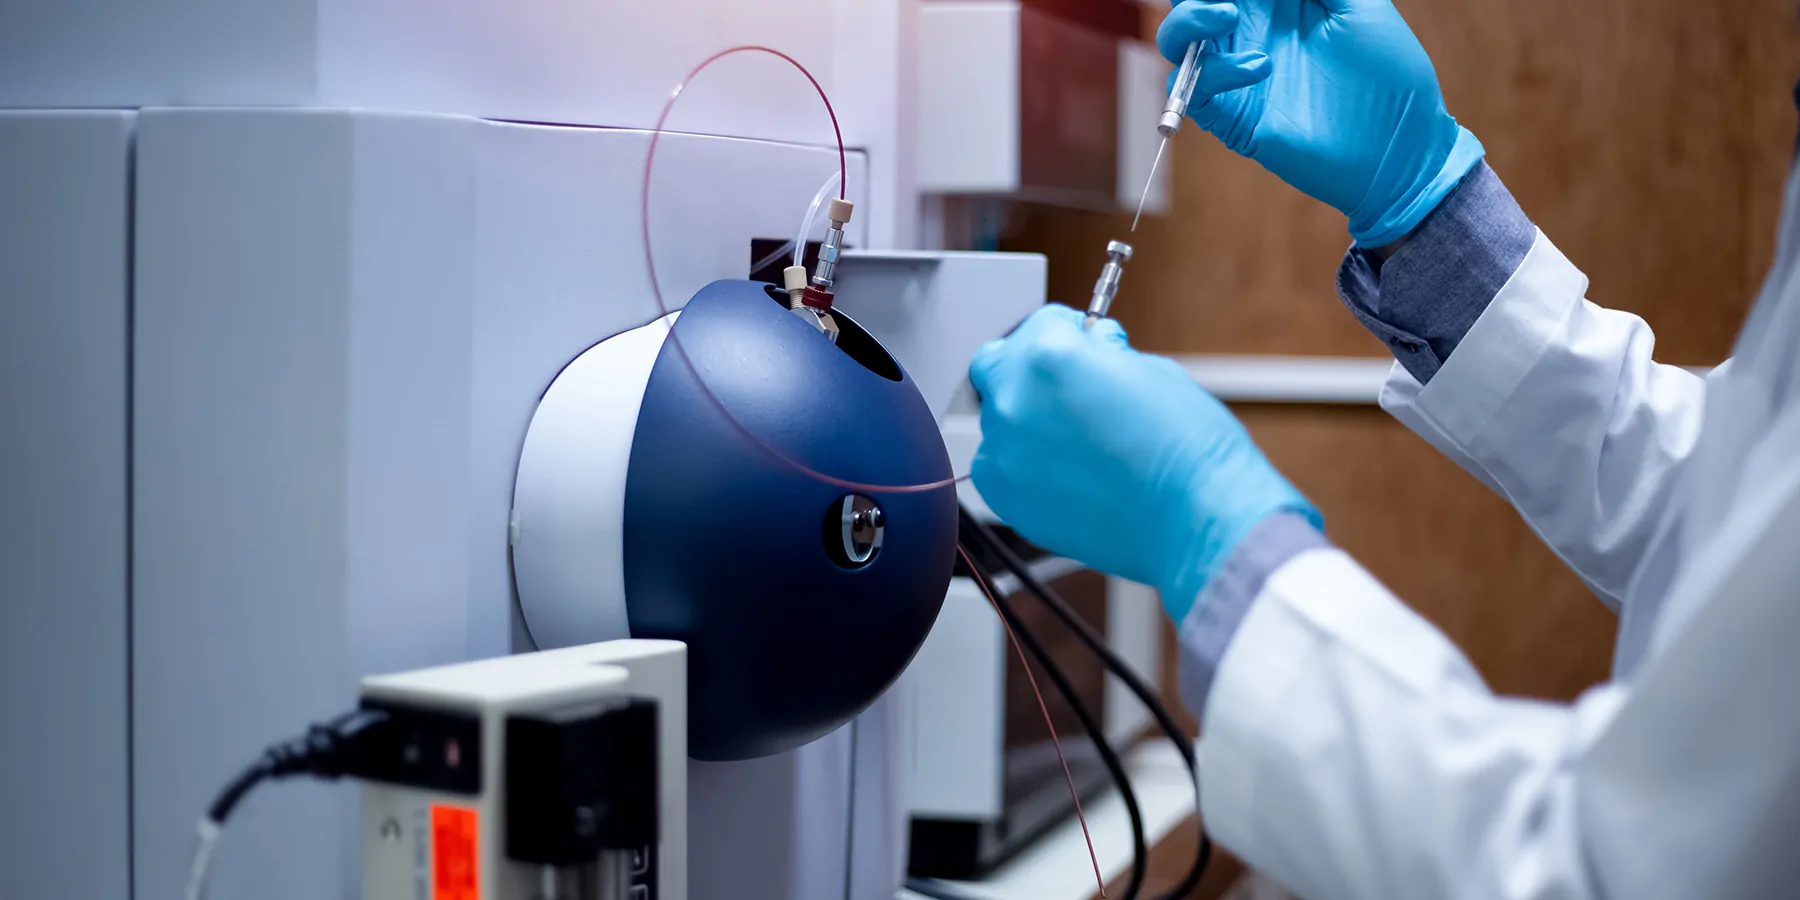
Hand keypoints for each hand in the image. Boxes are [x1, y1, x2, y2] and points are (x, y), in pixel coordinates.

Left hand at [968, 306, 1319, 620]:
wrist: (1198, 520)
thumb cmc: (1188, 448)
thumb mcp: (1150, 370)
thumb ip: (1101, 357)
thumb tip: (1089, 353)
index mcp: (1049, 356)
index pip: (1039, 323)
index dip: (1068, 331)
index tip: (1080, 342)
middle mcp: (1016, 401)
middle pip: (998, 365)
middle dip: (1029, 368)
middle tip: (1066, 385)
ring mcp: (1006, 454)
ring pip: (998, 422)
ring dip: (1027, 421)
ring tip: (1079, 441)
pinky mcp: (1007, 500)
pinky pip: (1001, 469)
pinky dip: (1025, 465)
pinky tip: (1069, 472)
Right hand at [1158, 0, 1483, 247]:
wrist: (1396, 147)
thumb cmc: (1391, 76)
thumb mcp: (1361, 9)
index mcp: (1277, 4)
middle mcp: (1250, 34)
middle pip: (1191, 3)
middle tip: (1227, 1)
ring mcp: (1236, 75)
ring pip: (1176, 40)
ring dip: (1188, 19)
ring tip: (1228, 15)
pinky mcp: (1231, 115)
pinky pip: (1192, 89)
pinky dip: (1211, 72)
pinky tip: (1258, 69)